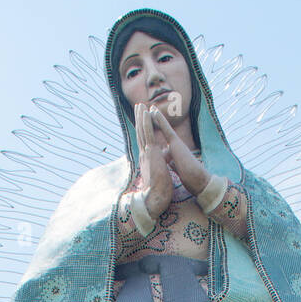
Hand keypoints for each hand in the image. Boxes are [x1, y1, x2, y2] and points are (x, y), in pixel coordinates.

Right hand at [135, 103, 172, 219]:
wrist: (155, 196)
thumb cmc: (159, 189)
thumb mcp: (160, 174)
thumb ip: (159, 166)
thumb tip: (162, 164)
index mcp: (147, 159)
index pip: (144, 141)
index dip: (143, 129)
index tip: (142, 120)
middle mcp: (144, 154)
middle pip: (140, 133)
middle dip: (139, 119)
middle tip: (137, 107)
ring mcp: (146, 152)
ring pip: (142, 130)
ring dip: (141, 117)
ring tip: (139, 105)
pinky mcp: (151, 152)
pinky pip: (148, 133)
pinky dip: (146, 122)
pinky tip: (145, 112)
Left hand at [146, 103, 208, 197]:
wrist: (197, 179)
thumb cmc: (189, 177)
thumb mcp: (177, 168)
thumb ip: (172, 163)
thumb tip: (168, 163)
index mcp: (172, 152)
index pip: (160, 141)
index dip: (153, 133)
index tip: (146, 127)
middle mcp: (173, 144)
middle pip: (159, 131)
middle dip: (151, 121)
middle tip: (143, 111)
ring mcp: (174, 142)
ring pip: (162, 126)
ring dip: (154, 115)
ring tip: (147, 106)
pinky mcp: (175, 142)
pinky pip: (165, 128)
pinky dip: (159, 119)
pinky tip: (153, 111)